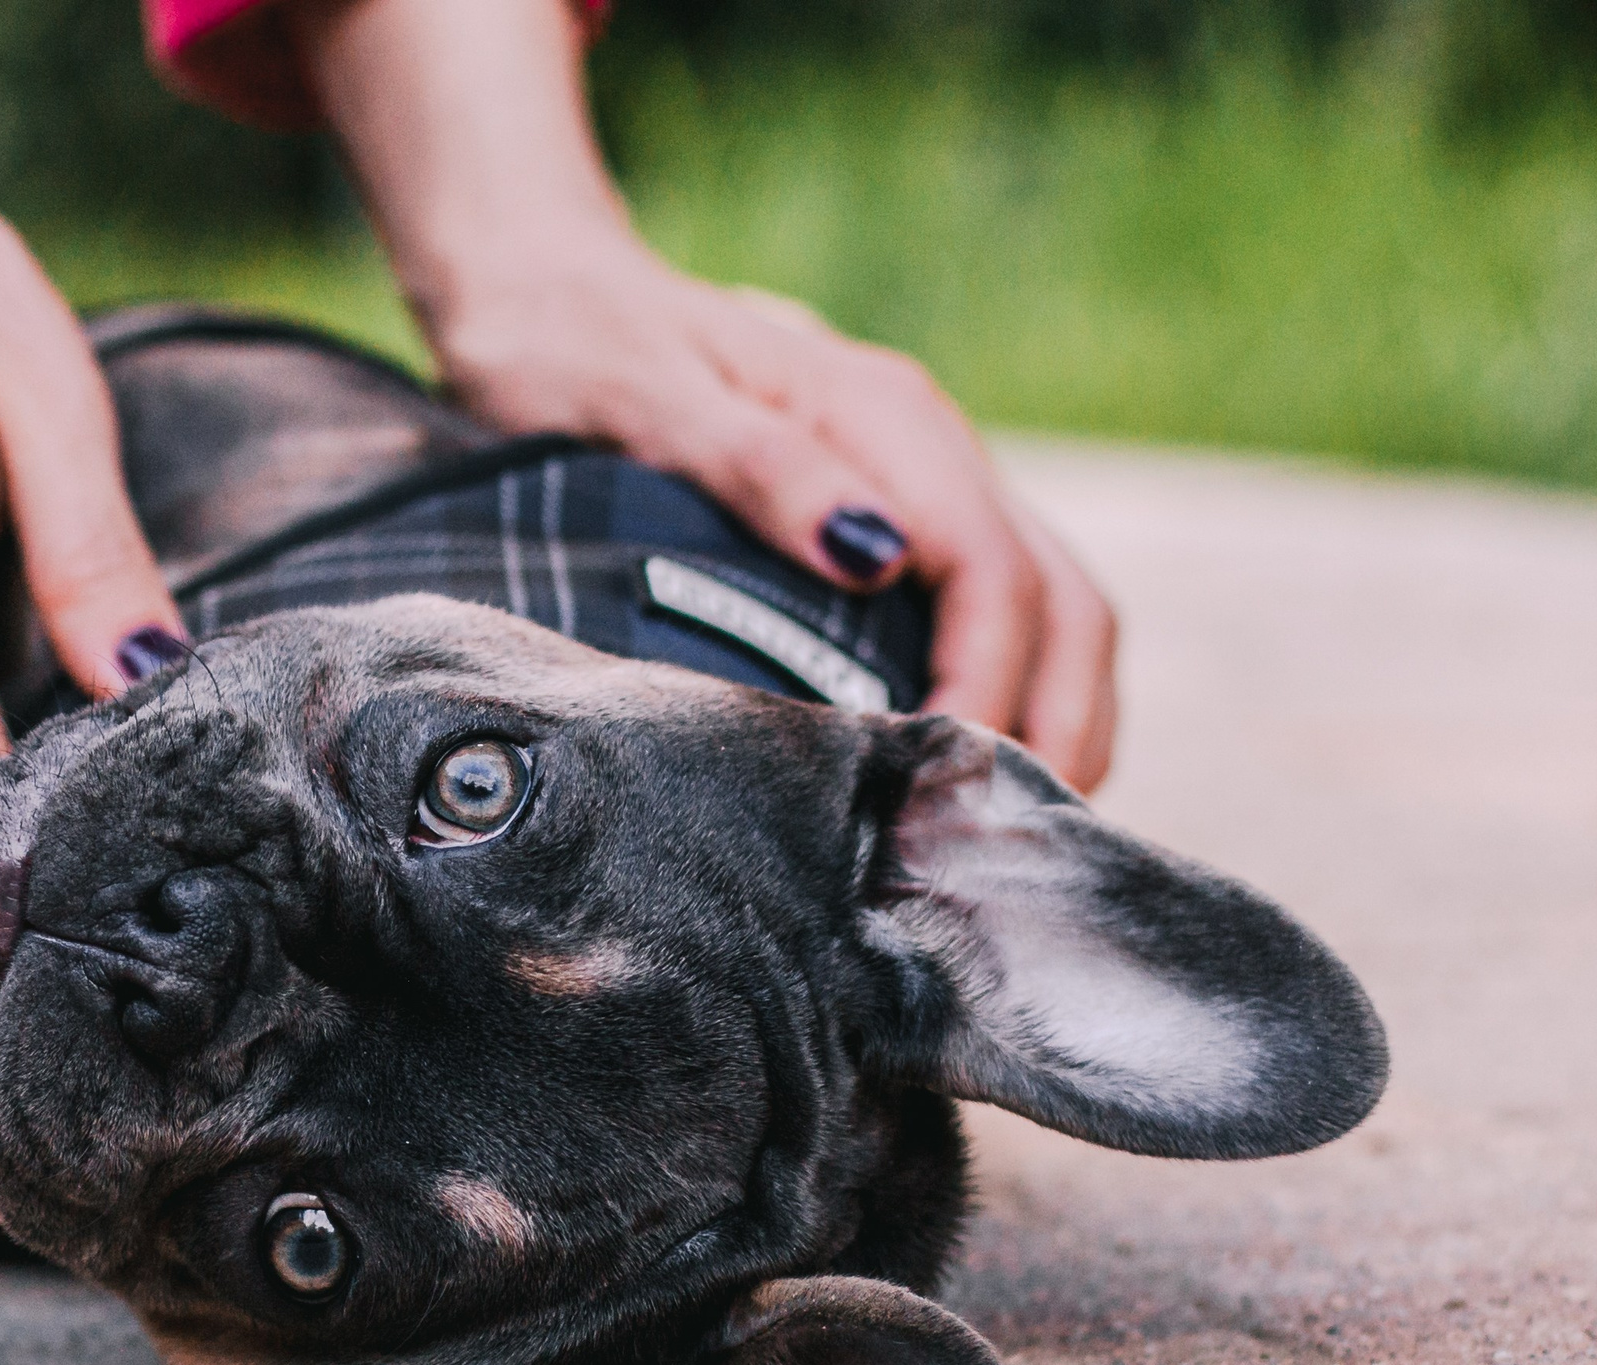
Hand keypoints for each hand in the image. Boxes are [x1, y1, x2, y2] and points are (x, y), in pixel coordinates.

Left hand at [429, 244, 1117, 790]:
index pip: (995, 576)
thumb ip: (762, 469)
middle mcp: (924, 442)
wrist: (536, 282)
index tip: (948, 793)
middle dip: (1059, 727)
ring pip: (1050, 607)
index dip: (992, 693)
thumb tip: (874, 554)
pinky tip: (974, 763)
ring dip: (1057, 718)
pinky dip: (1016, 690)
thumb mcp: (645, 400)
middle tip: (1004, 851)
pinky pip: (996, 605)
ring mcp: (917, 474)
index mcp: (884, 416)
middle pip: (1060, 601)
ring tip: (1003, 834)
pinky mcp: (892, 503)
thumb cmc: (572, 345)